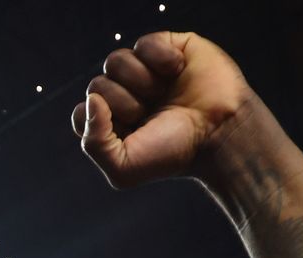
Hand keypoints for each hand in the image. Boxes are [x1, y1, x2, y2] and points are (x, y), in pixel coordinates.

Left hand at [73, 31, 256, 189]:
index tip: (130, 133)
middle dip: (124, 104)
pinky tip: (178, 71)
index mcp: (111, 123)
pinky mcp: (166, 49)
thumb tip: (91, 100)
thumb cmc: (175, 152)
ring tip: (164, 94)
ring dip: (141, 82)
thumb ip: (94, 143)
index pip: (82, 113)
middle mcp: (124, 94)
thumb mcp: (125, 168)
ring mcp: (144, 71)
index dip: (101, 123)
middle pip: (96, 85)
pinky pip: (144, 44)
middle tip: (152, 115)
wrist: (220, 132)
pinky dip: (160, 59)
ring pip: (115, 61)